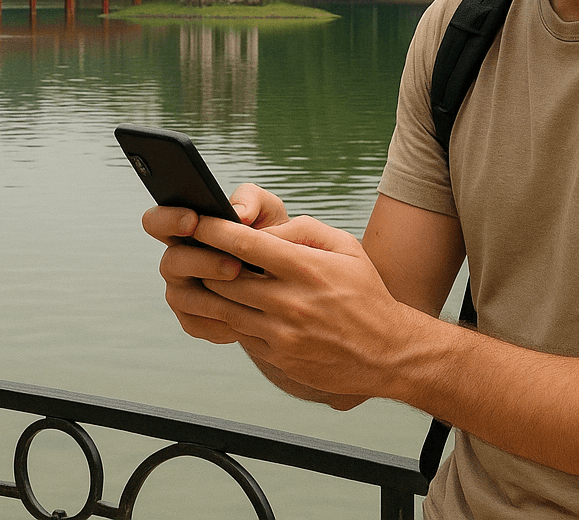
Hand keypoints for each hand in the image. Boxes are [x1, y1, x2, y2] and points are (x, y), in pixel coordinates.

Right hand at [141, 184, 288, 343]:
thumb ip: (252, 199)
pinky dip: (222, 318)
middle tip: (234, 263)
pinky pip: (199, 323)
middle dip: (201, 261)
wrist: (285, 282)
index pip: (157, 222)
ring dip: (214, 290)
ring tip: (243, 282)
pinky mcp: (193, 321)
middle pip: (170, 261)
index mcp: (185, 231)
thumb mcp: (267, 212)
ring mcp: (182, 293)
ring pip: (183, 296)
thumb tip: (239, 213)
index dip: (168, 220)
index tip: (193, 220)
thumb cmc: (271, 238)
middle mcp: (177, 262)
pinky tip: (246, 311)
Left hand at [191, 213, 431, 398]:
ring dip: (210, 291)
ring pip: (225, 308)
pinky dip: (232, 317)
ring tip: (202, 277)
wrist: (388, 351)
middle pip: (224, 278)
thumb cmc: (365, 293)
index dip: (213, 230)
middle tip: (191, 248)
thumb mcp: (345, 247)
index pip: (245, 244)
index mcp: (305, 268)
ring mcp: (281, 333)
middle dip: (204, 261)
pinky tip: (231, 306)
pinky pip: (240, 333)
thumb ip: (302, 230)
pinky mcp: (278, 357)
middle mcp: (289, 301)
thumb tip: (262, 232)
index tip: (195, 221)